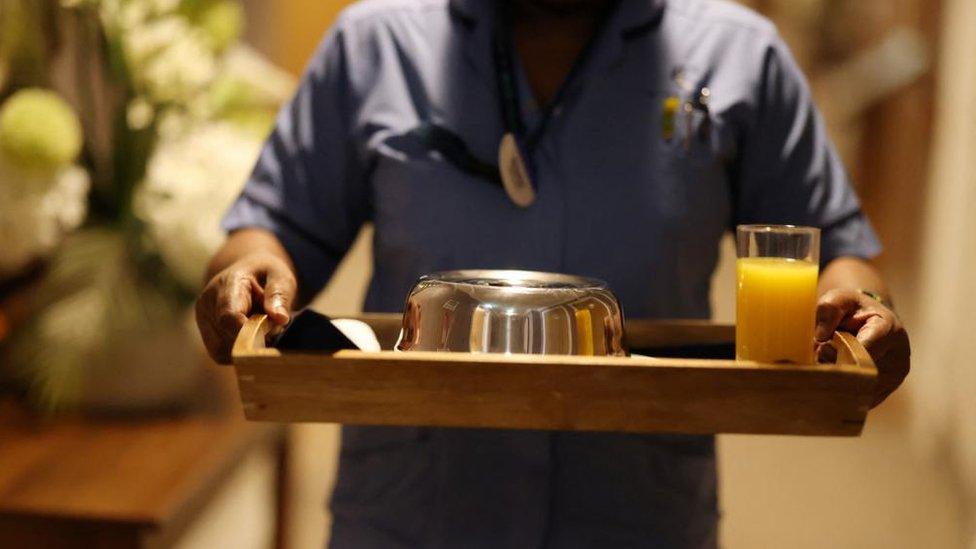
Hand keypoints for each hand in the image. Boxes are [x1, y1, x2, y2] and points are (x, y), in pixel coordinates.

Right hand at [195, 253, 296, 363]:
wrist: (248, 274)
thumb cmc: (267, 274)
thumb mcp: (280, 275)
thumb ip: (280, 294)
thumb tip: (280, 318)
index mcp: (226, 285)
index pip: (229, 316)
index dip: (249, 332)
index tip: (271, 335)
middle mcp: (207, 304)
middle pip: (227, 337)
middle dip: (255, 340)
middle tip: (274, 329)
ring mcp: (203, 321)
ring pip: (224, 350)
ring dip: (248, 348)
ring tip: (263, 330)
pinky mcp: (205, 336)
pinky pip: (222, 355)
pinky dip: (241, 352)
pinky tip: (253, 337)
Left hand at [815, 289, 909, 407]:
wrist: (867, 322)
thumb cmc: (851, 310)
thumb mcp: (839, 298)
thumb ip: (828, 309)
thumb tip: (821, 337)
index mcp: (890, 330)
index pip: (866, 350)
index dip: (839, 352)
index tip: (821, 348)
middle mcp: (899, 358)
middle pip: (862, 375)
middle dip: (835, 369)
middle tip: (820, 357)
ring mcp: (894, 379)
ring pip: (860, 392)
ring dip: (837, 382)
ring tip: (827, 364)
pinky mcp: (884, 393)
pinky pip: (860, 400)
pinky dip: (842, 393)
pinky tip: (832, 378)